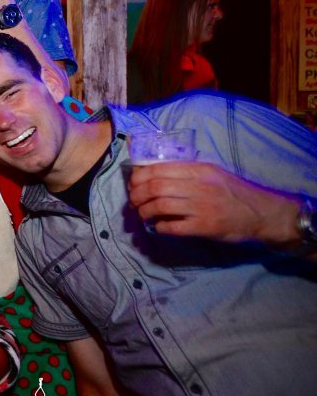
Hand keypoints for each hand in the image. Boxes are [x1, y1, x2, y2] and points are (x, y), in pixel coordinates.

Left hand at [128, 161, 301, 246]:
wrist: (263, 213)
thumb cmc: (234, 193)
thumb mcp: (212, 174)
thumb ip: (186, 172)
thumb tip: (152, 173)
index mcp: (200, 170)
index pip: (159, 169)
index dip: (139, 178)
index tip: (133, 185)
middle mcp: (200, 186)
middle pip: (155, 187)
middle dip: (137, 195)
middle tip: (134, 202)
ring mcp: (202, 207)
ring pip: (160, 206)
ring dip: (145, 211)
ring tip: (143, 214)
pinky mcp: (205, 227)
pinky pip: (172, 227)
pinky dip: (160, 227)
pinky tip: (159, 227)